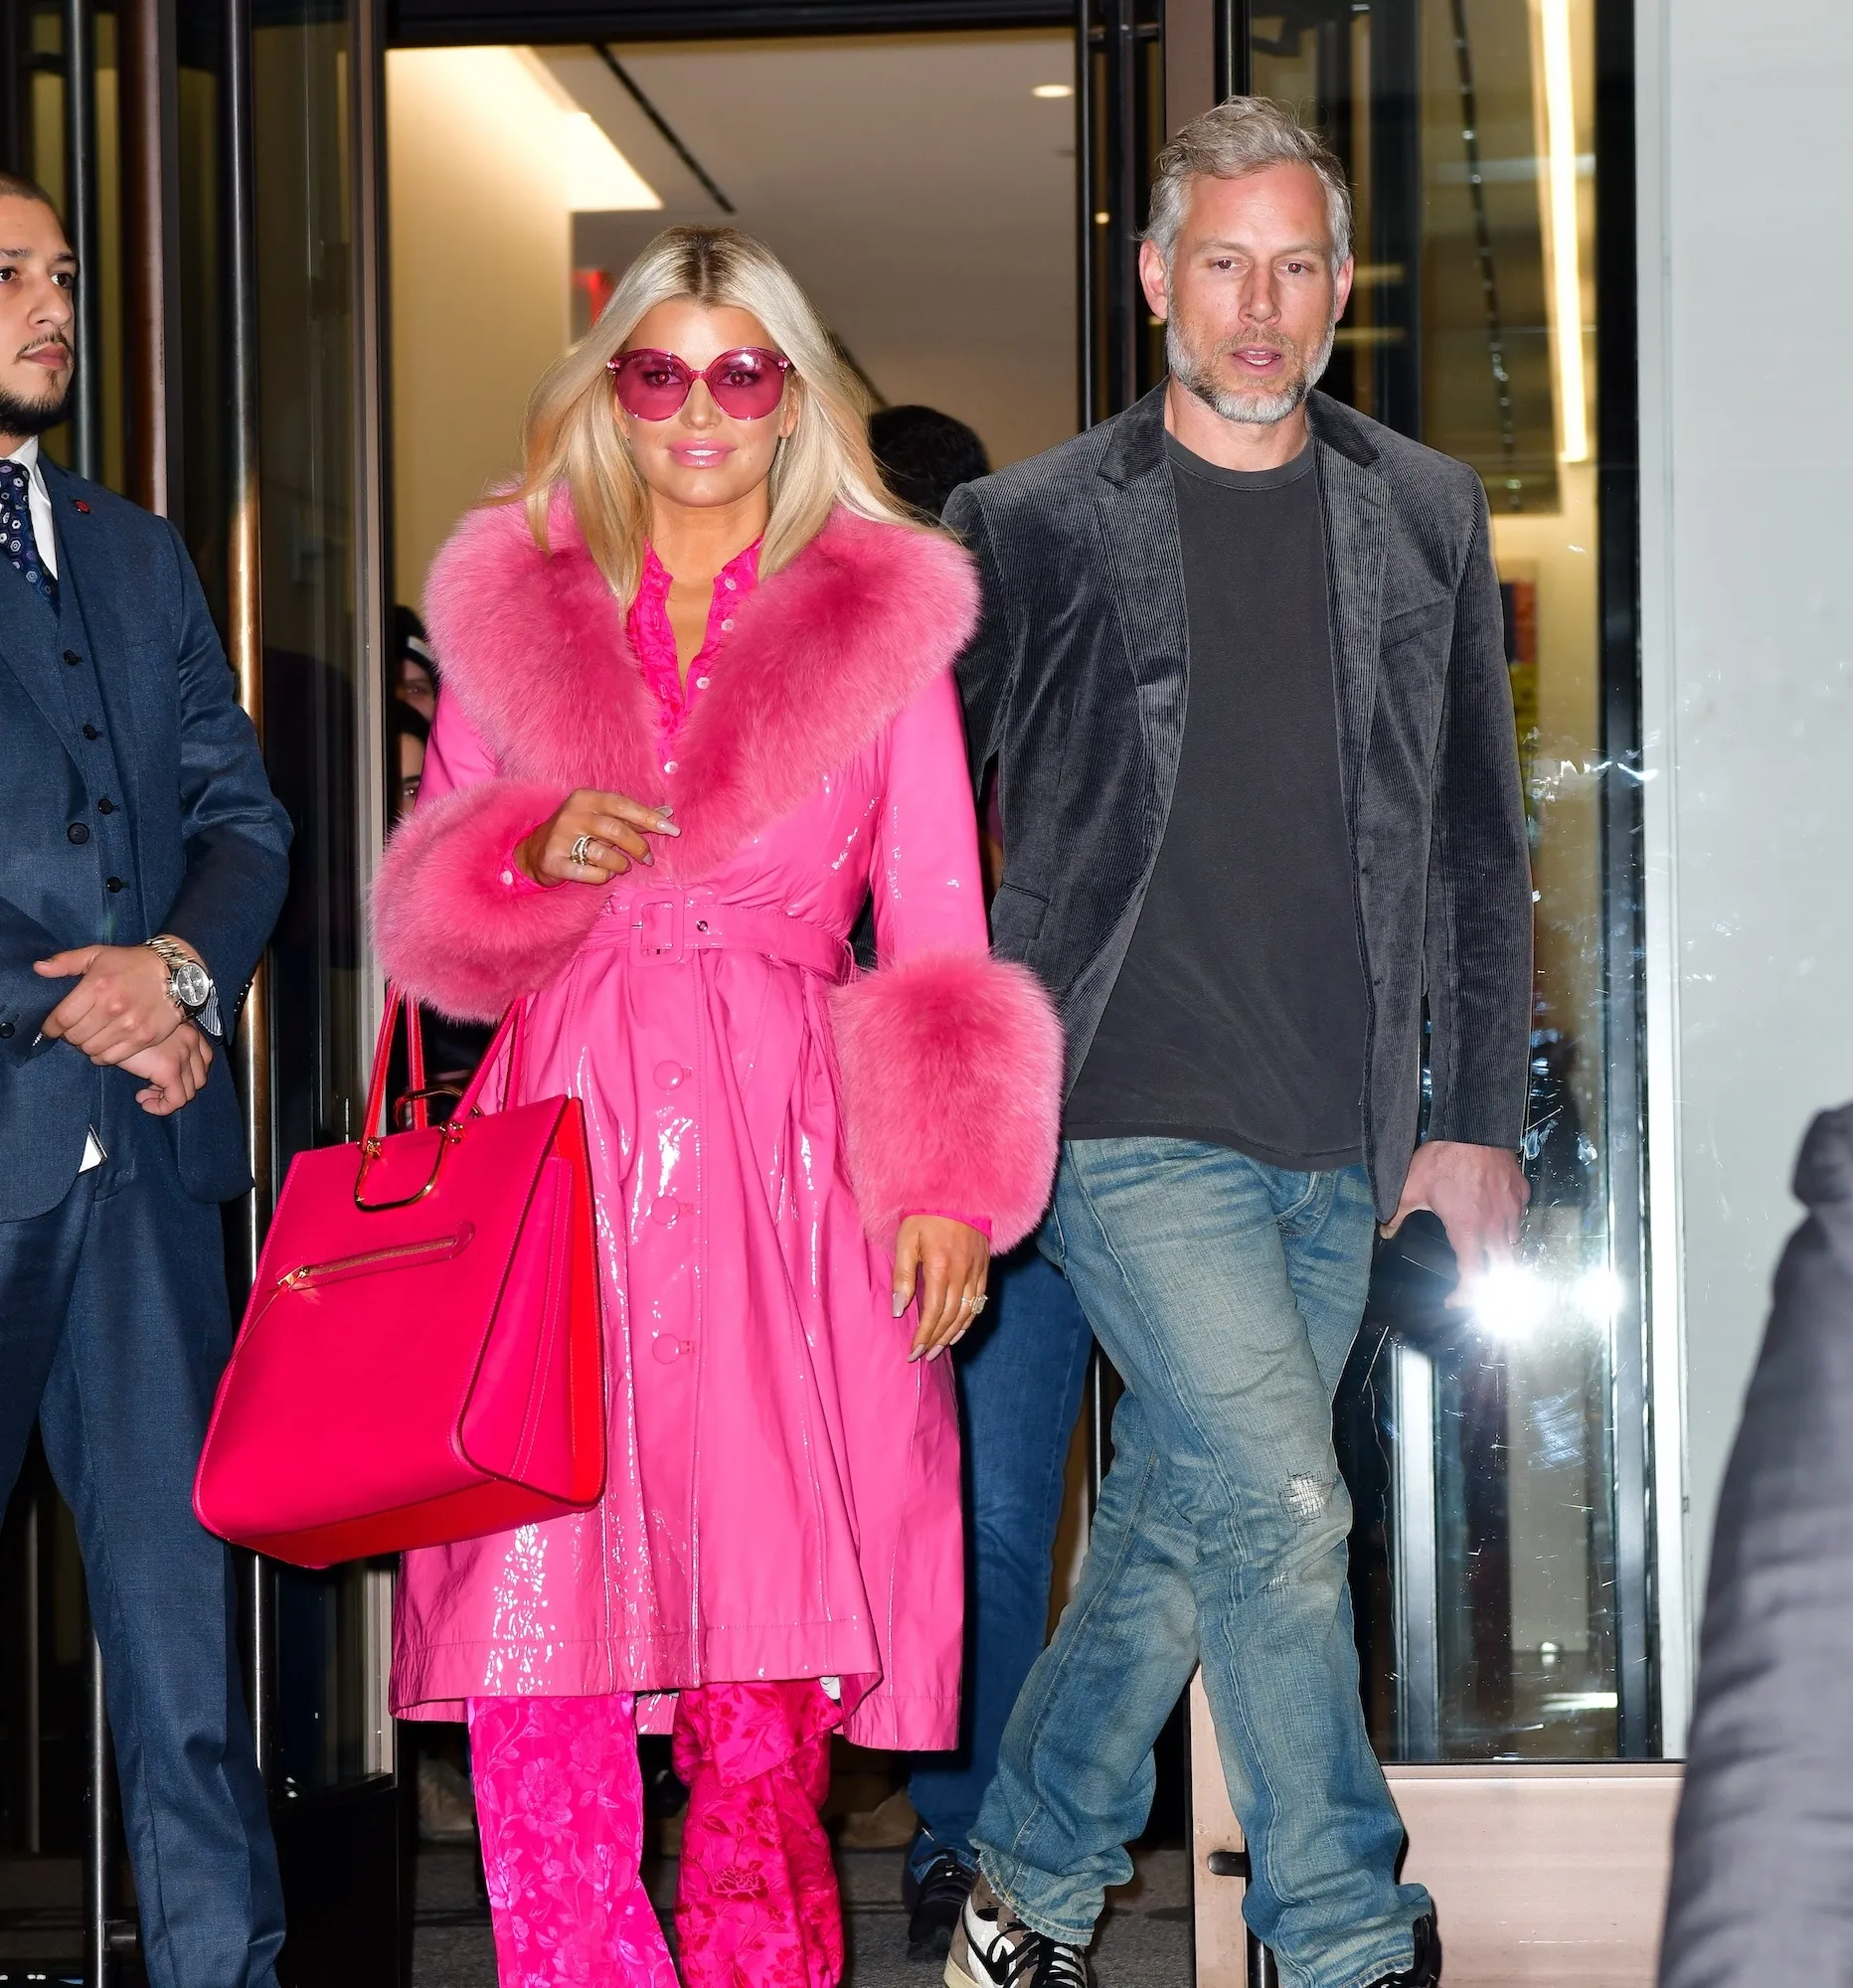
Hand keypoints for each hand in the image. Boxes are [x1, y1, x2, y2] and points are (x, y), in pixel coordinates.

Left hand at [34, 943, 188, 1063]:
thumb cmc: (133, 963)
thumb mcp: (98, 954)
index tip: (52, 1027)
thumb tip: (38, 969)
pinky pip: (112, 1057)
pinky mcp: (145, 1038)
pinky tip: (105, 1044)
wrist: (177, 974)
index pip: (62, 1018)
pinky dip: (103, 1055)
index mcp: (98, 986)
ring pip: (91, 1050)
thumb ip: (66, 962)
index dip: (51, 1027)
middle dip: (70, 1035)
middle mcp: (112, 1008)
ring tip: (91, 1036)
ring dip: (86, 1045)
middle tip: (75, 1029)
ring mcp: (130, 1026)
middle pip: (75, 1037)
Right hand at [121, 1024, 212, 1115]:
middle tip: (150, 1089)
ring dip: (166, 1098)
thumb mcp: (147, 1027)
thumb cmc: (121, 1022)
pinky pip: (176, 1100)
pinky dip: (162, 1107)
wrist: (109, 1018)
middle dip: (177, 1089)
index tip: (163, 1078)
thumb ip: (160, 1041)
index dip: (186, 1074)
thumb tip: (156, 1062)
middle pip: (199, 1078)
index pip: (204, 1059)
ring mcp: (184, 1055)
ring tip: (144, 1095)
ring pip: (189, 1092)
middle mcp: (192, 1040)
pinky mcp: (170, 1069)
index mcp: (188, 1029)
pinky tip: (143, 1101)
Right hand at [515, 788, 680, 886]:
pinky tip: (602, 873)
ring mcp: (561, 838)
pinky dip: (602, 876)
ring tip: (622, 867)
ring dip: (620, 864)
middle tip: (647, 859)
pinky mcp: (554, 861)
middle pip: (616, 831)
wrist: (535, 851)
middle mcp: (573, 814)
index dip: (649, 817)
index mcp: (586, 798)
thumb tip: (667, 813)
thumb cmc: (578, 831)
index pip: (624, 805)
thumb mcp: (601, 817)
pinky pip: (590, 873)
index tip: (673, 830)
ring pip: (604, 854)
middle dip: (638, 847)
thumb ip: (632, 816)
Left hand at [894, 1216, 991, 1361]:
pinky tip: (958, 1332)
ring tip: (938, 1350)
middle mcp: (962, 1273)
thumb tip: (900, 1309)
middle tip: (922, 1356)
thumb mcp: (906, 1240)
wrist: (958, 1192)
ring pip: (966, 1313)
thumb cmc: (925, 1215)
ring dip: (952, 1335)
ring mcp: (976, 1271)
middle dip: (936, 1340)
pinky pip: (979, 1302)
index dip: (924, 1335)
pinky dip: (969, 1321)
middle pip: (950, 1317)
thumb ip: (903, 1275)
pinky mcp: (984, 1268)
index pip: (933, 1312)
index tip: (913, 1351)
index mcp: (940, 1267)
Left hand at [1383, 1139, 1528, 1305]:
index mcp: (1468, 1231)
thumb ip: (1395, 1215)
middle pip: (1505, 1273)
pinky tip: (1497, 1221)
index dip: (1465, 1297)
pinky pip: (1521, 1220)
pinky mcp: (1522, 1195)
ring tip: (1485, 1256)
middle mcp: (1496, 1227)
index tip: (1453, 1300)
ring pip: (1515, 1246)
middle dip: (1494, 1287)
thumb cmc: (1443, 1158)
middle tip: (1477, 1287)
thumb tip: (1385, 1232)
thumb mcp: (1410, 1188)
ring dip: (1502, 1257)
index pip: (1474, 1280)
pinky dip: (1511, 1227)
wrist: (1474, 1127)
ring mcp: (1513, 1211)